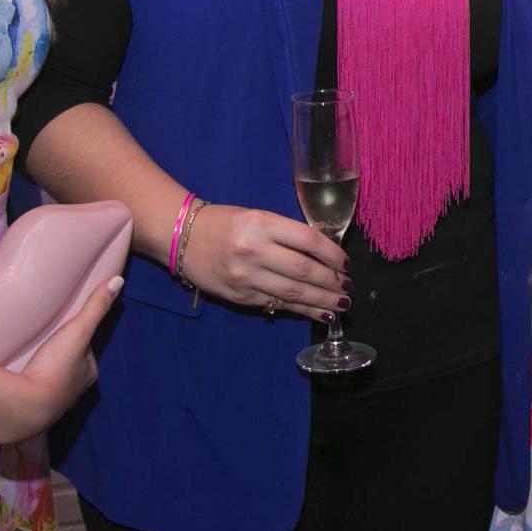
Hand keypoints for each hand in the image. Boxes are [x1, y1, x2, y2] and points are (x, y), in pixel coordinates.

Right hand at [0, 275, 121, 443]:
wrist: (25, 405)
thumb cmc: (56, 367)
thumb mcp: (78, 330)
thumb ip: (95, 307)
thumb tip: (118, 280)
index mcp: (88, 373)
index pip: (87, 351)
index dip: (80, 340)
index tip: (68, 330)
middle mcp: (75, 391)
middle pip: (70, 367)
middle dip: (63, 358)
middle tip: (48, 343)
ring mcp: (53, 403)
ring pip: (52, 382)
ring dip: (45, 372)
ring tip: (34, 359)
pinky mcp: (32, 409)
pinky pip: (32, 393)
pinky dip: (29, 385)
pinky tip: (19, 378)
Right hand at [179, 203, 348, 320]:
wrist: (183, 238)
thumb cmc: (225, 223)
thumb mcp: (258, 217)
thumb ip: (287, 234)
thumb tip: (323, 255)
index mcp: (262, 224)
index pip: (308, 241)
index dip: (333, 255)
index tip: (347, 264)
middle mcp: (255, 251)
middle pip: (303, 271)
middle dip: (332, 283)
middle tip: (348, 288)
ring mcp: (246, 277)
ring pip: (293, 293)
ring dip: (322, 301)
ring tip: (341, 304)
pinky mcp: (240, 297)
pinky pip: (277, 305)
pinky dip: (301, 310)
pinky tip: (319, 313)